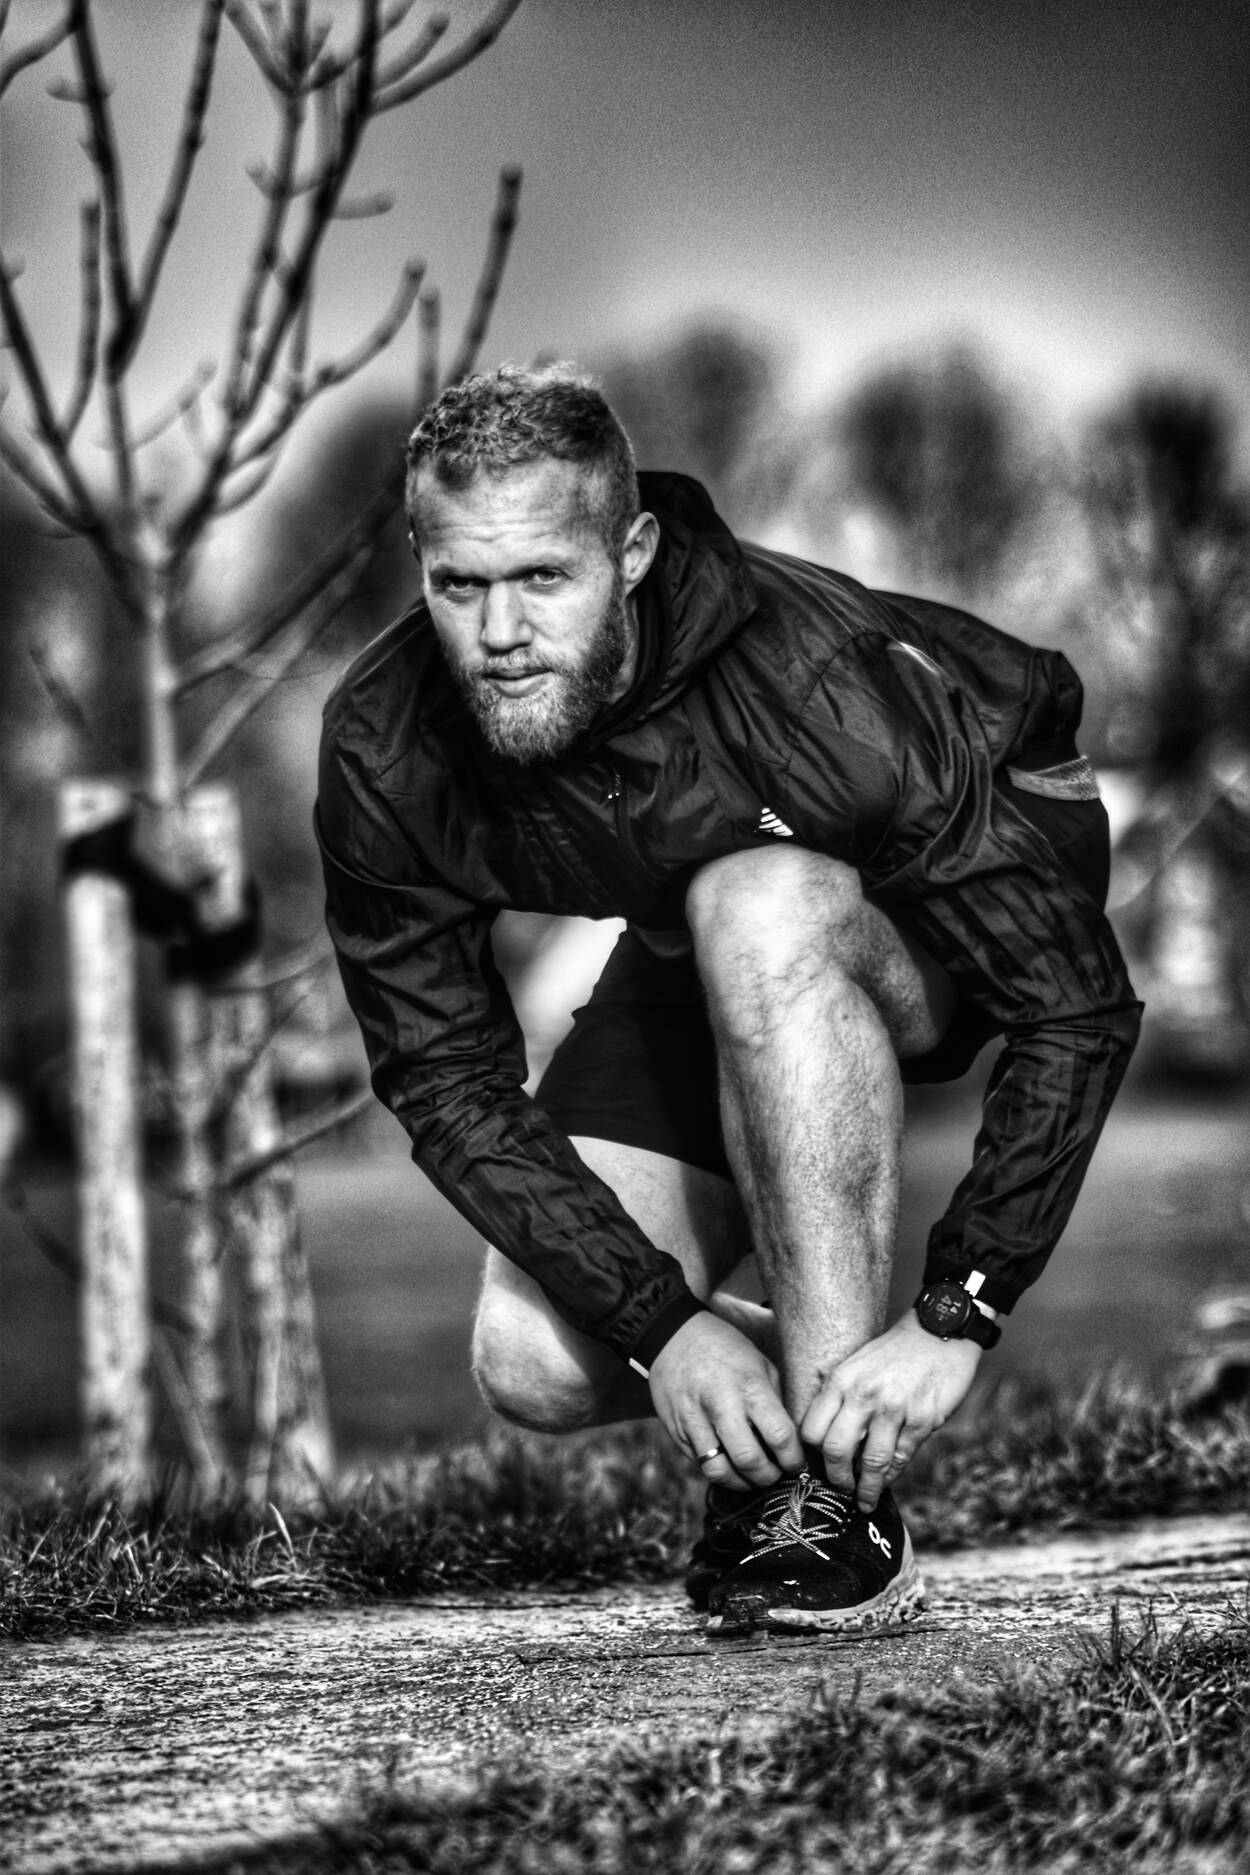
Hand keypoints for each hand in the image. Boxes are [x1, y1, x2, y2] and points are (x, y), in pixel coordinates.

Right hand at [648, 1312, 803, 1490]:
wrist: (673, 1335)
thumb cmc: (725, 1348)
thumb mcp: (760, 1364)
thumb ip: (774, 1402)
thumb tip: (788, 1440)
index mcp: (749, 1387)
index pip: (779, 1437)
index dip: (793, 1459)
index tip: (796, 1464)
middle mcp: (721, 1406)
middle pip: (749, 1461)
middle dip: (768, 1477)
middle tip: (775, 1475)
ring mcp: (695, 1420)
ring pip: (719, 1471)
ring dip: (741, 1483)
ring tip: (751, 1478)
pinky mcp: (676, 1430)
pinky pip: (699, 1463)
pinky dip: (718, 1471)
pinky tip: (728, 1464)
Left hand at [800, 1311, 982, 1511]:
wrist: (940, 1330)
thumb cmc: (896, 1351)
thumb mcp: (856, 1363)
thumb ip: (840, 1395)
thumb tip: (827, 1438)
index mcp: (841, 1380)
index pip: (812, 1429)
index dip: (812, 1454)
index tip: (818, 1465)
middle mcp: (863, 1395)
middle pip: (835, 1450)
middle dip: (836, 1478)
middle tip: (840, 1488)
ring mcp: (893, 1408)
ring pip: (870, 1462)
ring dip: (866, 1488)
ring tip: (864, 1500)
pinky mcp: (922, 1419)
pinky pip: (901, 1458)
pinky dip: (892, 1475)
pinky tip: (887, 1482)